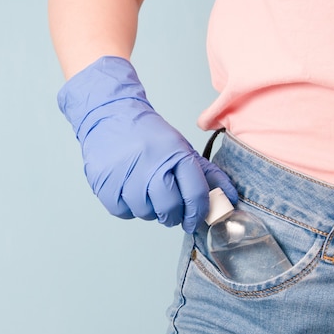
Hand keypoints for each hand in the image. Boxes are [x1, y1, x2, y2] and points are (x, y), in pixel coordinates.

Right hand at [57, 56, 237, 232]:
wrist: (110, 114)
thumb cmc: (148, 135)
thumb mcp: (181, 148)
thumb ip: (206, 174)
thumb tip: (228, 199)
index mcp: (176, 153)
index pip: (195, 194)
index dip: (198, 213)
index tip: (195, 219)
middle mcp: (151, 163)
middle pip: (169, 209)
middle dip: (173, 216)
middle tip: (170, 211)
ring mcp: (126, 174)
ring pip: (145, 213)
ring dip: (148, 209)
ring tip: (144, 189)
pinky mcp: (105, 182)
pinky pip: (122, 212)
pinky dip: (127, 207)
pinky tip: (127, 188)